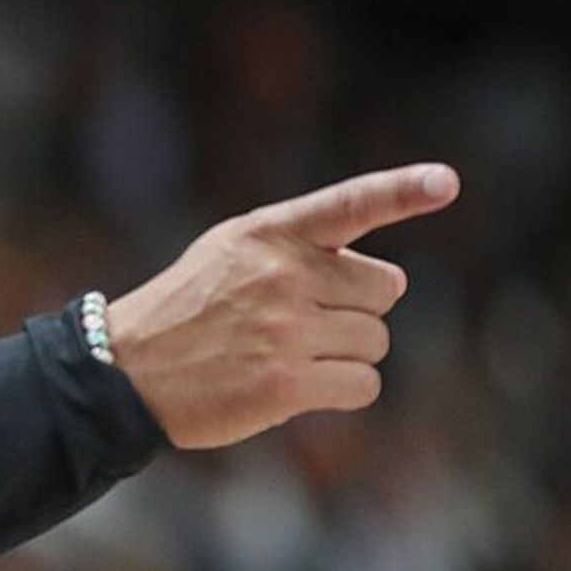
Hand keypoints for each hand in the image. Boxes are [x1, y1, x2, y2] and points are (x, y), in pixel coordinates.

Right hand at [106, 163, 460, 449]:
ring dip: (346, 354)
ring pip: (376, 341)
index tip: (446, 181)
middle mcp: (281, 275)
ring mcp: (285, 330)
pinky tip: (299, 386)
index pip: (348, 204)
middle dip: (355, 309)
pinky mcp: (286, 384)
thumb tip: (387, 279)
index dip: (402, 190)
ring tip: (290, 355)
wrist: (125, 369)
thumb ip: (297, 248)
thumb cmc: (186, 310)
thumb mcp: (229, 252)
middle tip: (303, 322)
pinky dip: (343, 389)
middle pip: (384, 290)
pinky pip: (363, 384)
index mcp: (268, 234)